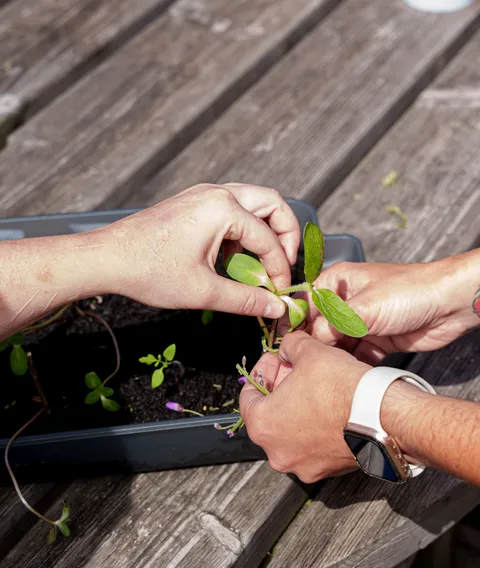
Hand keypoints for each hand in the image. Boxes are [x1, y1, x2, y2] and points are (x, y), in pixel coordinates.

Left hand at [103, 183, 300, 317]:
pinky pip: (231, 208)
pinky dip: (242, 229)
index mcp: (223, 209)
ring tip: (258, 263)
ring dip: (263, 230)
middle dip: (285, 234)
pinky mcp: (192, 203)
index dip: (279, 269)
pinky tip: (231, 257)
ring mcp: (202, 195)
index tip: (278, 293)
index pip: (269, 240)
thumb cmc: (149, 271)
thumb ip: (246, 300)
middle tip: (284, 263)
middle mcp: (216, 193)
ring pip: (252, 202)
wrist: (107, 258)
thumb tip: (276, 308)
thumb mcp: (203, 292)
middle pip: (272, 203)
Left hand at [240, 331, 369, 482]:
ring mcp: (303, 465)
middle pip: (269, 414)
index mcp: (262, 425)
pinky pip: (313, 445)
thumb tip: (287, 346)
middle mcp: (277, 452)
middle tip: (295, 370)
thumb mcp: (308, 351)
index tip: (275, 361)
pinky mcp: (327, 470)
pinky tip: (330, 408)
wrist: (383, 416)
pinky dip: (316, 427)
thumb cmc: (343, 389)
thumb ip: (289, 345)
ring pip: (291, 431)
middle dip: (280, 388)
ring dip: (298, 408)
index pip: (247, 395)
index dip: (262, 371)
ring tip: (315, 387)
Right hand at [301, 254, 479, 363]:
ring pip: (335, 345)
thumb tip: (310, 343)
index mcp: (337, 282)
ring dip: (331, 359)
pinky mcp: (375, 339)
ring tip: (320, 375)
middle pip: (318, 328)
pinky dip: (349, 366)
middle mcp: (345, 302)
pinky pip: (354, 356)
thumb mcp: (363, 307)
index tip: (283, 345)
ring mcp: (361, 321)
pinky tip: (344, 376)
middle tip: (299, 367)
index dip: (293, 325)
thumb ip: (332, 326)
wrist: (450, 304)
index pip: (304, 304)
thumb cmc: (410, 290)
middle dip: (311, 346)